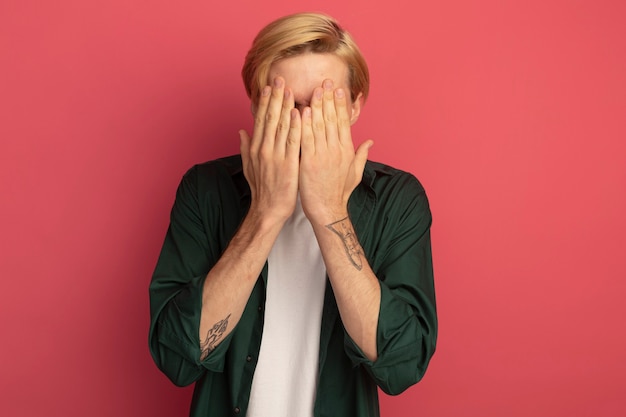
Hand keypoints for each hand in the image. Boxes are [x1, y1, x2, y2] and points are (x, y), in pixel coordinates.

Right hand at [239, 77, 301, 223]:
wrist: (268, 209)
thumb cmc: (262, 189)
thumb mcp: (249, 167)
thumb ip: (245, 147)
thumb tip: (242, 131)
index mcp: (255, 148)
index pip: (261, 120)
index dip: (265, 102)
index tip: (269, 87)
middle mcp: (263, 149)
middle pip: (270, 118)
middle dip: (275, 97)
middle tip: (280, 79)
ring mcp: (275, 156)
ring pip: (280, 126)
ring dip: (285, 106)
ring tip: (289, 89)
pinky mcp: (288, 164)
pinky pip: (292, 141)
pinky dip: (295, 126)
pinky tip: (299, 112)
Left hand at [299, 79, 372, 223]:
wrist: (328, 210)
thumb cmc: (339, 193)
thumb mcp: (355, 173)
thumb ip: (362, 154)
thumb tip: (370, 142)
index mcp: (347, 150)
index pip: (343, 122)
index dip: (339, 104)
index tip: (336, 89)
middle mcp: (337, 150)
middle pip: (332, 119)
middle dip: (328, 99)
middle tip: (325, 81)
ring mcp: (323, 156)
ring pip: (320, 126)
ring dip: (316, 106)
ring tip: (314, 90)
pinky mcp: (310, 163)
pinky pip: (306, 139)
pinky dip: (304, 124)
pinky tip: (301, 111)